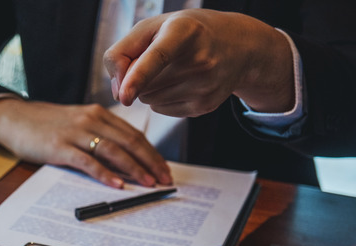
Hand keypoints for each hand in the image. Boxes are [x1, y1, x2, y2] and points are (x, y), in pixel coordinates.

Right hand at [0, 98, 171, 187]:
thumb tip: (124, 157)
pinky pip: (88, 161)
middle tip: (165, 179)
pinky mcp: (59, 147)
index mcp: (98, 113)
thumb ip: (99, 134)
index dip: (152, 152)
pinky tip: (117, 184)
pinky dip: (105, 173)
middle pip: (129, 141)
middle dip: (150, 162)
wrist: (13, 118)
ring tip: (148, 183)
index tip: (164, 169)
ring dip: (134, 168)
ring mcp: (75, 133)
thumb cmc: (45, 124)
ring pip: (113, 150)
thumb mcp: (77, 122)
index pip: (133, 134)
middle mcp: (91, 119)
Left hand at [105, 10, 294, 116]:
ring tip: (173, 68)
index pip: (157, 57)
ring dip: (149, 88)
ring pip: (148, 99)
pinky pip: (160, 109)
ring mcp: (205, 86)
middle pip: (143, 84)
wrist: (238, 45)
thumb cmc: (185, 32)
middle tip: (160, 58)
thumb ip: (122, 51)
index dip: (137, 77)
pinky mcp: (205, 106)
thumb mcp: (152, 26)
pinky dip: (161, 98)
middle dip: (138, 76)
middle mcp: (199, 59)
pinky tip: (180, 82)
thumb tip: (118, 93)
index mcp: (184, 31)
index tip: (124, 96)